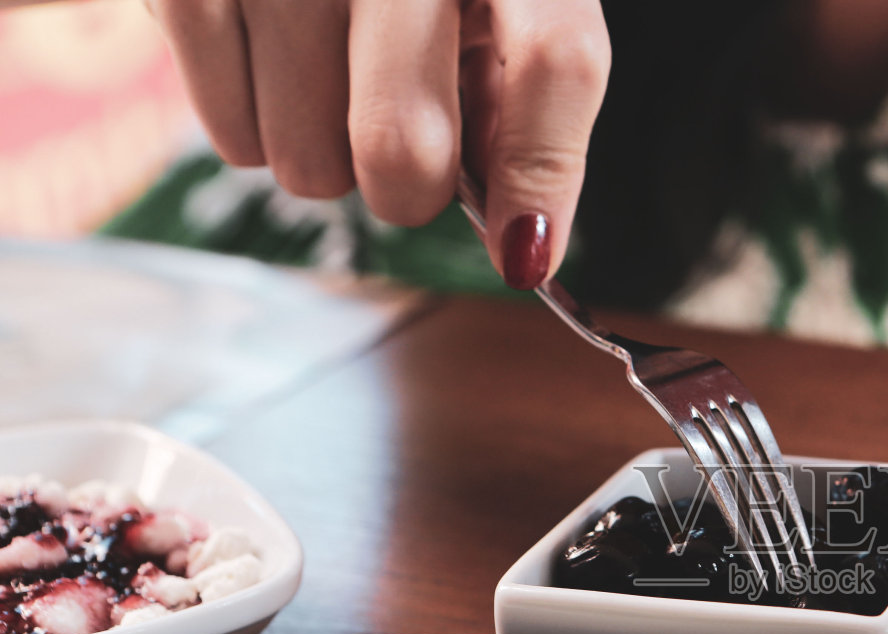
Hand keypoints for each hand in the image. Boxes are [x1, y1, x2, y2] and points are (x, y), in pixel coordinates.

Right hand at [144, 0, 609, 287]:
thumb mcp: (503, 12)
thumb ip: (524, 116)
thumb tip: (523, 243)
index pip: (555, 61)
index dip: (539, 177)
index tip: (525, 255)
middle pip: (403, 148)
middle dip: (410, 187)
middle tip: (404, 143)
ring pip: (310, 164)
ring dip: (327, 157)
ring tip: (330, 80)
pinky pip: (233, 140)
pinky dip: (256, 133)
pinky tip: (274, 69)